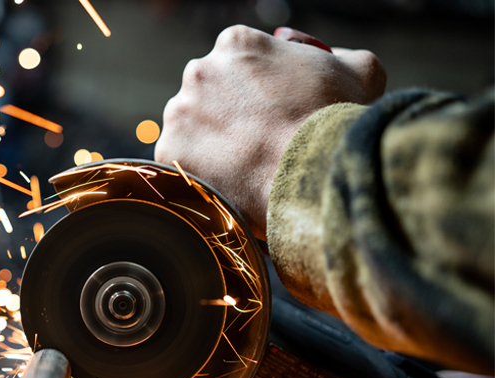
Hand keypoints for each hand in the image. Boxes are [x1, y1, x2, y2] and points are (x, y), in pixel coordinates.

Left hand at [154, 25, 385, 239]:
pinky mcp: (168, 151)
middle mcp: (199, 70)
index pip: (240, 63)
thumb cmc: (335, 122)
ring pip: (192, 127)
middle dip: (230, 115)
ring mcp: (179, 111)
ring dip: (211, 143)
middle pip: (210, 94)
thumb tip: (334, 58)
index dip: (258, 90)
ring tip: (243, 166)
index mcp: (236, 44)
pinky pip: (179, 162)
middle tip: (257, 142)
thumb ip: (342, 57)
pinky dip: (199, 172)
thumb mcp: (361, 73)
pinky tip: (225, 182)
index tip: (271, 112)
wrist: (309, 173)